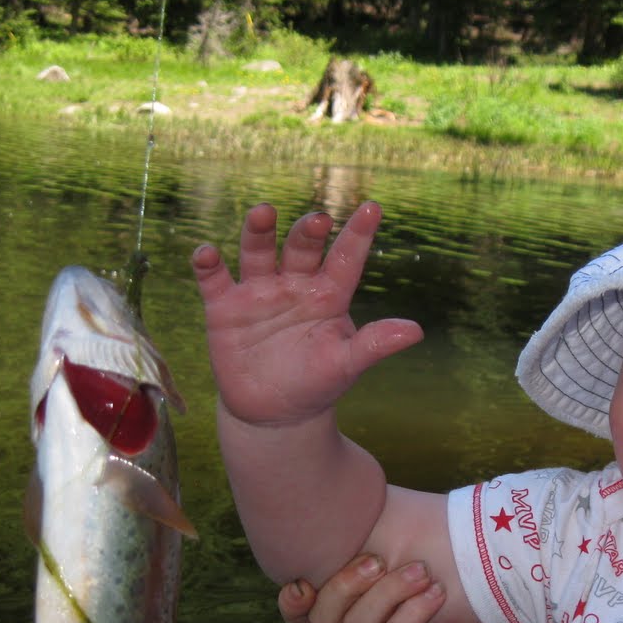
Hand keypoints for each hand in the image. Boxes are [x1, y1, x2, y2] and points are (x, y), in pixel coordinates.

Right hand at [192, 201, 422, 427]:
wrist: (273, 413)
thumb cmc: (316, 384)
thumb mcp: (345, 365)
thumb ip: (374, 345)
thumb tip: (415, 331)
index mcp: (328, 294)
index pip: (346, 259)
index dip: (359, 235)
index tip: (373, 208)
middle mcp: (294, 284)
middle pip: (301, 248)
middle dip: (307, 232)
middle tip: (318, 220)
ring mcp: (258, 292)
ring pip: (257, 252)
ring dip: (258, 232)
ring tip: (263, 213)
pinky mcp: (224, 307)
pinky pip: (214, 279)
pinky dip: (208, 265)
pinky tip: (206, 254)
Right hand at [278, 554, 484, 622]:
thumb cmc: (426, 588)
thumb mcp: (398, 562)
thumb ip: (376, 541)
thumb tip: (362, 491)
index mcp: (338, 611)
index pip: (299, 614)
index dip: (292, 602)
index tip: (302, 582)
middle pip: (324, 616)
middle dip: (348, 583)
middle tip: (380, 560)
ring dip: (389, 593)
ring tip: (421, 572)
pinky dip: (414, 612)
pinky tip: (436, 593)